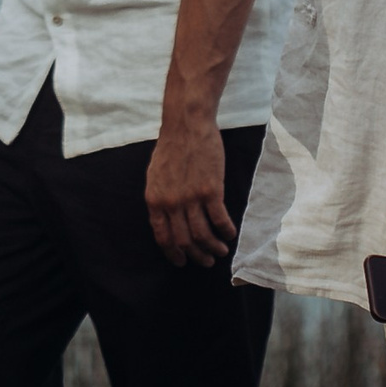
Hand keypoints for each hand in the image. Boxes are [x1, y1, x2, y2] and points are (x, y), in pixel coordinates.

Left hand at [144, 118, 236, 266]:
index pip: (162, 237)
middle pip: (184, 241)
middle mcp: (171, 203)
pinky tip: (230, 234)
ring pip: (203, 235)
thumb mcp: (155, 175)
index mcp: (154, 200)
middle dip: (197, 256)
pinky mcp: (211, 190)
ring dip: (213, 247)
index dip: (173, 253)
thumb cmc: (171, 147)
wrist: (187, 125)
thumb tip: (166, 220)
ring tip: (221, 251)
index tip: (182, 260)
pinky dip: (226, 231)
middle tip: (206, 261)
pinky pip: (220, 220)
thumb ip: (160, 198)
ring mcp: (191, 198)